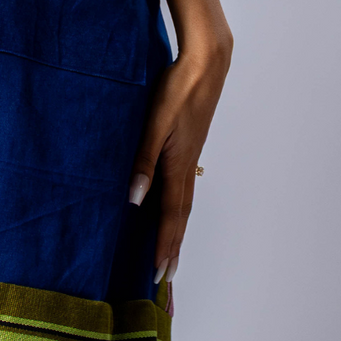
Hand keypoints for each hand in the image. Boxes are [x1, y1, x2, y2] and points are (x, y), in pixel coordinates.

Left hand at [127, 46, 229, 291]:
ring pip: (184, 202)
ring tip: (170, 251)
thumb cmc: (178, 88)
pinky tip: (171, 206)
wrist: (206, 64)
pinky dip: (177, 206)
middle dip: (172, 246)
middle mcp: (187, 166)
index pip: (169, 215)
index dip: (163, 244)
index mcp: (177, 164)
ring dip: (176, 229)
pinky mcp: (189, 146)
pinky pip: (183, 186)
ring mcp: (190, 156)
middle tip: (167, 276)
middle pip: (180, 215)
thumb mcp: (154, 123)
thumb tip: (135, 198)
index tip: (158, 271)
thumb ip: (143, 160)